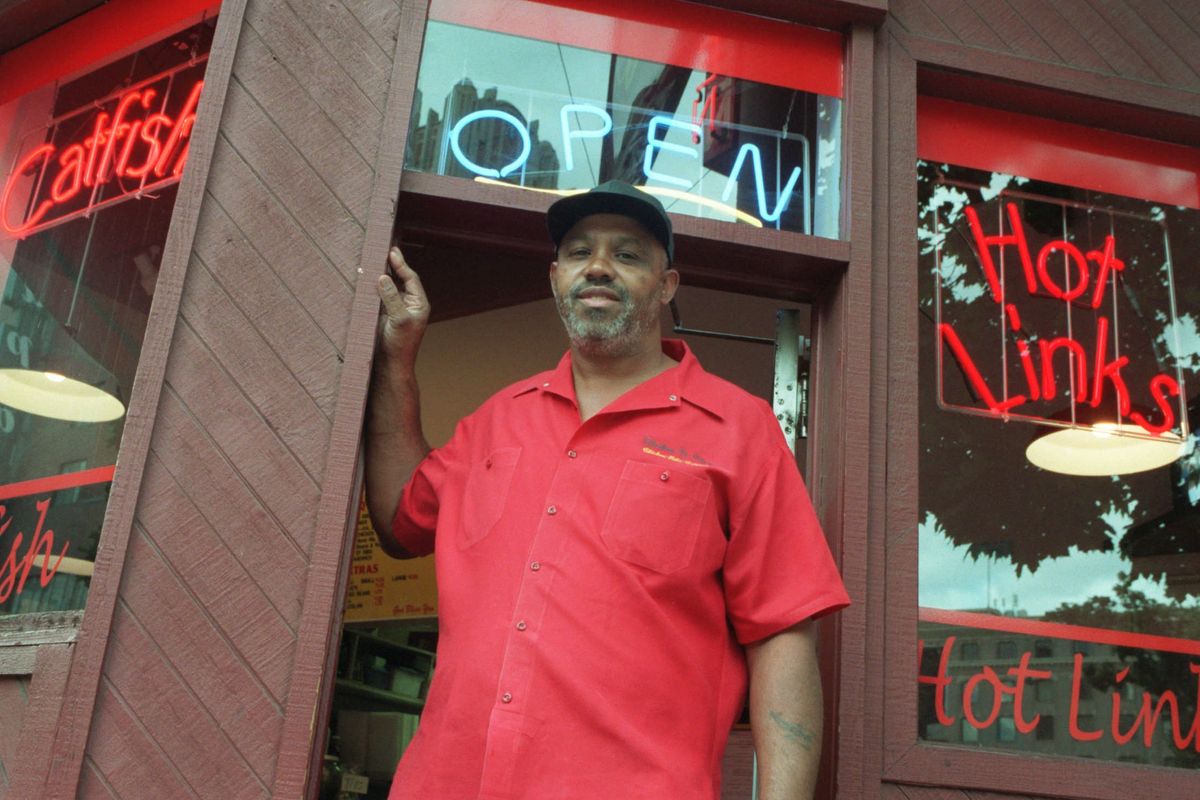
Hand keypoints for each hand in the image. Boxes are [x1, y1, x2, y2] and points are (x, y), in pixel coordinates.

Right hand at [376, 247, 429, 366]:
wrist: (389, 364)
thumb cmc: (400, 345)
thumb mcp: (399, 319)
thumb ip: (392, 298)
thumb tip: (383, 277)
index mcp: (418, 303)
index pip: (411, 278)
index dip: (401, 264)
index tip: (391, 252)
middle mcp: (407, 303)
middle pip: (399, 279)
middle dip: (390, 266)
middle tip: (380, 249)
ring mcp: (394, 308)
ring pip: (387, 286)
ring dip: (379, 275)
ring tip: (370, 260)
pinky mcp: (381, 314)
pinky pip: (377, 296)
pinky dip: (371, 287)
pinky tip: (363, 278)